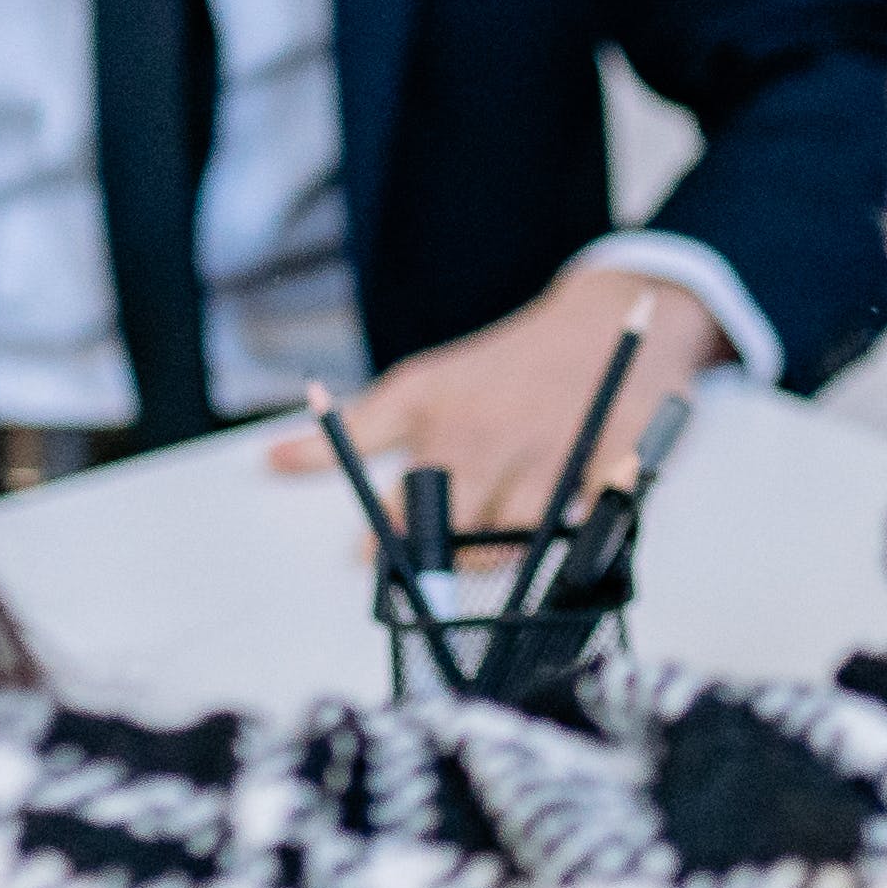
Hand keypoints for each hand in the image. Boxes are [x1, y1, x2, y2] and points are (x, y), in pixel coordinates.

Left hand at [272, 269, 722, 539]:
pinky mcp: (615, 469)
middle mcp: (501, 441)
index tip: (377, 563)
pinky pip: (587, 531)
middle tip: (439, 565)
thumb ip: (352, 431)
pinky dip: (572, 539)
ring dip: (502, 554)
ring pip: (518, 547)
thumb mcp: (420, 385)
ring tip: (496, 534)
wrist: (605, 322)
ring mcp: (559, 457)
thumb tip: (271, 461)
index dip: (390, 546)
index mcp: (447, 423)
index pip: (405, 510)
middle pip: (459, 541)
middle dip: (446, 563)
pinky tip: (561, 524)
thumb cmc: (500, 366)